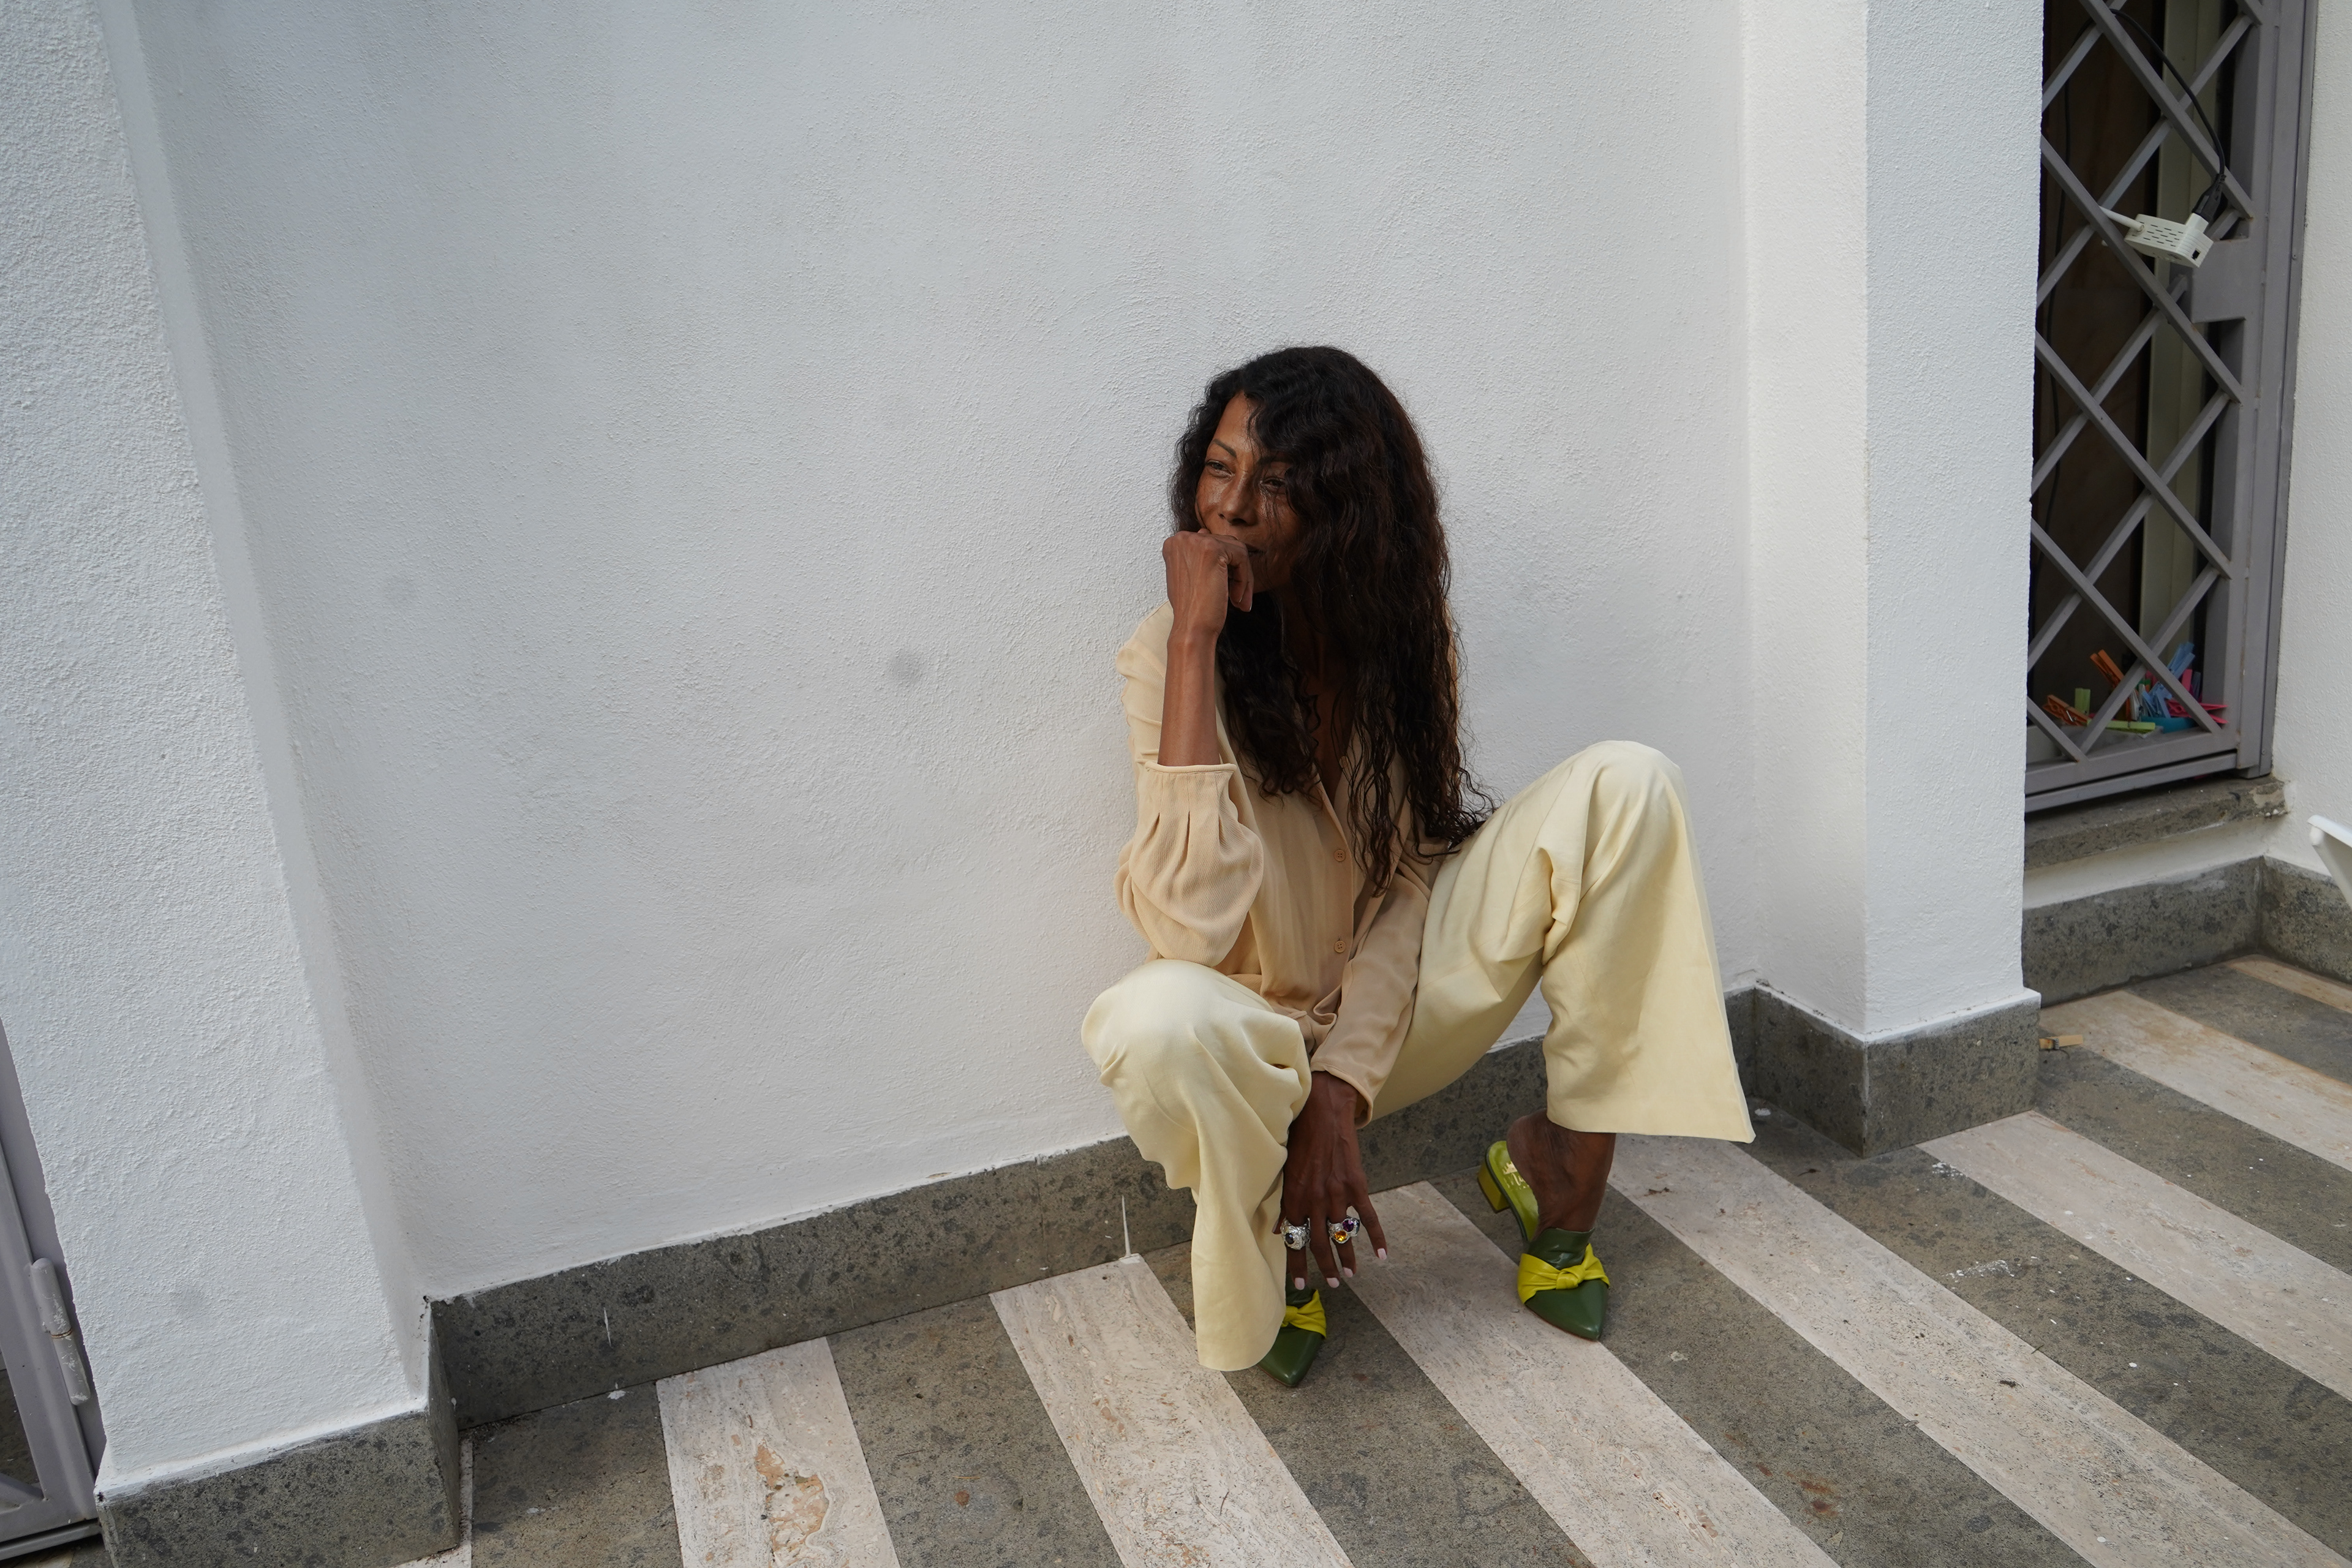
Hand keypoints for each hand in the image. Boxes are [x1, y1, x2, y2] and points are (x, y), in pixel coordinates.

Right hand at [1163, 528, 1252, 645]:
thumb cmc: (1192, 608)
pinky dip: (1245, 579)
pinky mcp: (1212, 549)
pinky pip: (1242, 557)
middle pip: (1225, 545)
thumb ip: (1195, 555)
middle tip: (1237, 597)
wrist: (1191, 628)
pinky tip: (1236, 598)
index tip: (1227, 589)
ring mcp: (1196, 541)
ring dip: (1243, 577)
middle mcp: (1182, 538)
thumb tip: (1205, 533)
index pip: (1211, 544)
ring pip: (1236, 550)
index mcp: (1175, 543)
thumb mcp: (1189, 576)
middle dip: (1236, 572)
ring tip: (1238, 599)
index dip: (1225, 568)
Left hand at [1281, 1072, 1387, 1291]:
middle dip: (1326, 1267)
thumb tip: (1279, 1229)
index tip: (1301, 1285)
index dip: (1297, 1265)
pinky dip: (1377, 1237)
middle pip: (1319, 1244)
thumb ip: (1285, 1201)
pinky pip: (1368, 1217)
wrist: (1321, 1112)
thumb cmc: (1298, 1139)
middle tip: (1333, 1283)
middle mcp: (1313, 1201)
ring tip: (1351, 1274)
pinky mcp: (1356, 1185)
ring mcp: (1336, 1194)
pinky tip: (1383, 1254)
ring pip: (1343, 1235)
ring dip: (1348, 1258)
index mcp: (1293, 1199)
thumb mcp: (1284, 1171)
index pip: (1294, 1241)